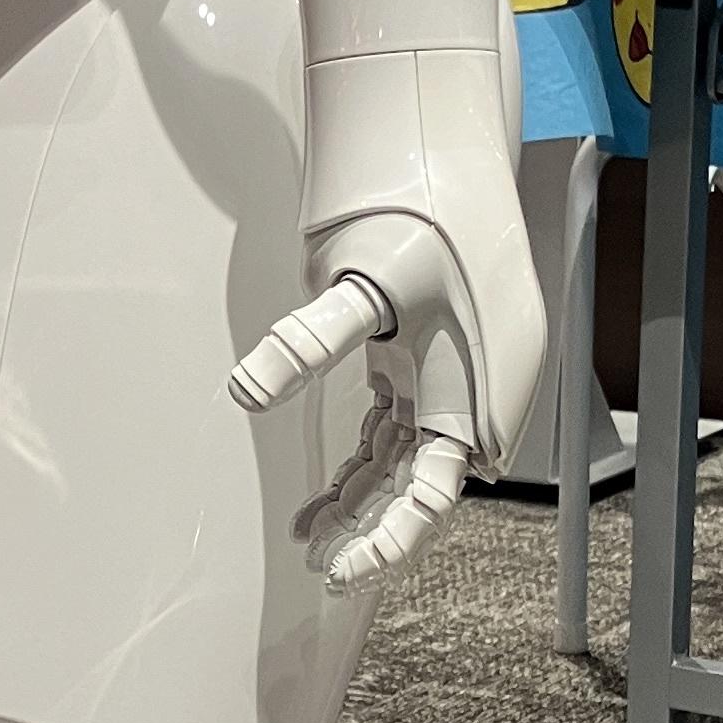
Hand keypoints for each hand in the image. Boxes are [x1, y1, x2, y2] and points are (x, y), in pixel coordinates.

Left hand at [230, 182, 543, 595]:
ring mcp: (452, 379)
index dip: (388, 540)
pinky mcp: (424, 361)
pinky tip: (324, 492)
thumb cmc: (424, 211)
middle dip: (371, 531)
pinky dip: (359, 460)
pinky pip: (393, 429)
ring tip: (310, 537)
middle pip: (418, 488)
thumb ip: (309, 341)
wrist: (449, 153)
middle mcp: (475, 396)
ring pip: (401, 462)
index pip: (432, 495)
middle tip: (321, 567)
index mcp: (478, 392)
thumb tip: (245, 390)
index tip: (342, 569)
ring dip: (358, 498)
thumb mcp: (364, 278)